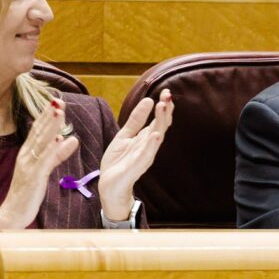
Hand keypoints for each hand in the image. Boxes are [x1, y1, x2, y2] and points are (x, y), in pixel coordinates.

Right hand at [0, 99, 78, 229]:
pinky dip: (54, 148)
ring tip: (60, 111)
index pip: (38, 131)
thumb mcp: (44, 171)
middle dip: (49, 115)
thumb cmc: (27, 194)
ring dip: (51, 126)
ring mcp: (29, 166)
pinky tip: (62, 138)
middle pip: (39, 132)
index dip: (47, 115)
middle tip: (59, 99)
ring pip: (41, 142)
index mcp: (27, 154)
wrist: (12, 215)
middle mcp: (26, 157)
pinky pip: (45, 160)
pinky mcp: (34, 177)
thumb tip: (69, 139)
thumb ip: (57, 155)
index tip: (56, 101)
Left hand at [98, 89, 173, 220]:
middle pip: (160, 126)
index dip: (164, 107)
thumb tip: (148, 100)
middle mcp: (149, 146)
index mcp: (146, 138)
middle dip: (165, 111)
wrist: (111, 186)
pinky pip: (146, 155)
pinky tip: (156, 135)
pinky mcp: (136, 167)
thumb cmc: (119, 162)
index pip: (159, 120)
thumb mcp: (125, 135)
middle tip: (168, 96)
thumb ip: (136, 120)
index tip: (167, 92)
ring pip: (156, 138)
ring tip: (163, 108)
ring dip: (160, 123)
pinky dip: (151, 146)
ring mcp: (144, 157)